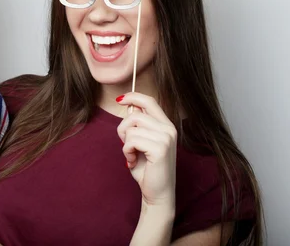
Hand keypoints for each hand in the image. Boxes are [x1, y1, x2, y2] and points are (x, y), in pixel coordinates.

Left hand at [116, 92, 176, 207]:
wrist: (157, 193)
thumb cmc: (147, 169)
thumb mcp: (142, 142)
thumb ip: (138, 126)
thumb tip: (130, 107)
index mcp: (166, 125)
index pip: (150, 101)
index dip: (133, 96)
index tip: (119, 99)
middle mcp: (169, 129)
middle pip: (135, 115)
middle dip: (123, 129)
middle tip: (125, 144)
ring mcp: (166, 138)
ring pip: (132, 127)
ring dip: (125, 143)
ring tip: (131, 155)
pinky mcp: (160, 148)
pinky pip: (132, 140)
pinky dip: (127, 151)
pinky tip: (132, 161)